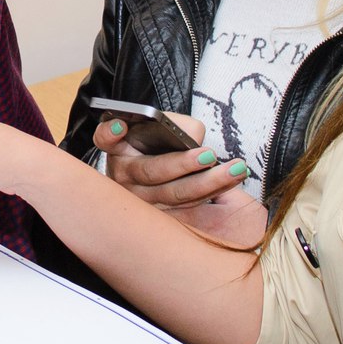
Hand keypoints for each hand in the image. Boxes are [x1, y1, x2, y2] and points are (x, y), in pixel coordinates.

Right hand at [92, 115, 266, 246]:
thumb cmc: (159, 143)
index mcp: (118, 150)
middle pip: (150, 172)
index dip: (110, 133)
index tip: (121, 126)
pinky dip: (216, 190)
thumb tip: (193, 139)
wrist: (157, 171)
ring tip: (236, 168)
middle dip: (182, 164)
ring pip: (174, 195)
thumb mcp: (160, 129)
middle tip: (209, 154)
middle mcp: (124, 177)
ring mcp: (141, 202)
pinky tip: (234, 178)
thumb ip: (174, 126)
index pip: (105, 139)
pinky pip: (191, 206)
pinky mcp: (162, 218)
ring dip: (209, 182)